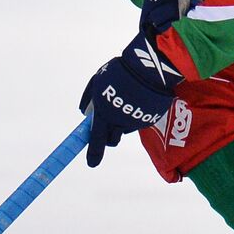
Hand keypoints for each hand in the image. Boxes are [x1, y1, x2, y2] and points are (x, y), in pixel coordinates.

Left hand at [78, 33, 184, 166]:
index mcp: (104, 114)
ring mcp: (135, 122)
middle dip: (109, 136)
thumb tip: (84, 112)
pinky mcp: (149, 119)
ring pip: (126, 128)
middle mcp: (119, 122)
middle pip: (112, 140)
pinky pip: (139, 121)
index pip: (96, 141)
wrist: (150, 69)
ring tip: (127, 100)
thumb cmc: (120, 73)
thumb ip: (89, 98)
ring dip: (123, 121)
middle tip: (109, 124)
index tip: (91, 163)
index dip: (93, 154)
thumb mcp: (98, 81)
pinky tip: (139, 99)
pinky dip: (136, 114)